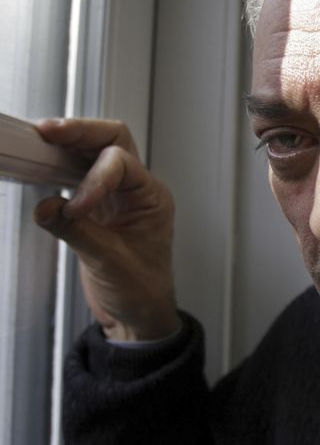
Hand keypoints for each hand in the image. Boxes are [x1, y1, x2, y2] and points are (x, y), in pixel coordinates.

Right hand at [32, 118, 179, 340]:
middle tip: (49, 131)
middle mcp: (138, 190)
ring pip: (96, 151)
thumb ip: (77, 232)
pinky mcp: (96, 207)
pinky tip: (42, 167)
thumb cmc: (141, 289)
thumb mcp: (108, 262)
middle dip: (82, 132)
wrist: (139, 313)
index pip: (122, 164)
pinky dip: (59, 167)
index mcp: (152, 197)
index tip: (75, 207)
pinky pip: (78, 174)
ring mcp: (117, 196)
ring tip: (41, 139)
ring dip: (70, 143)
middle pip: (113, 140)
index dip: (94, 178)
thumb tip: (47, 207)